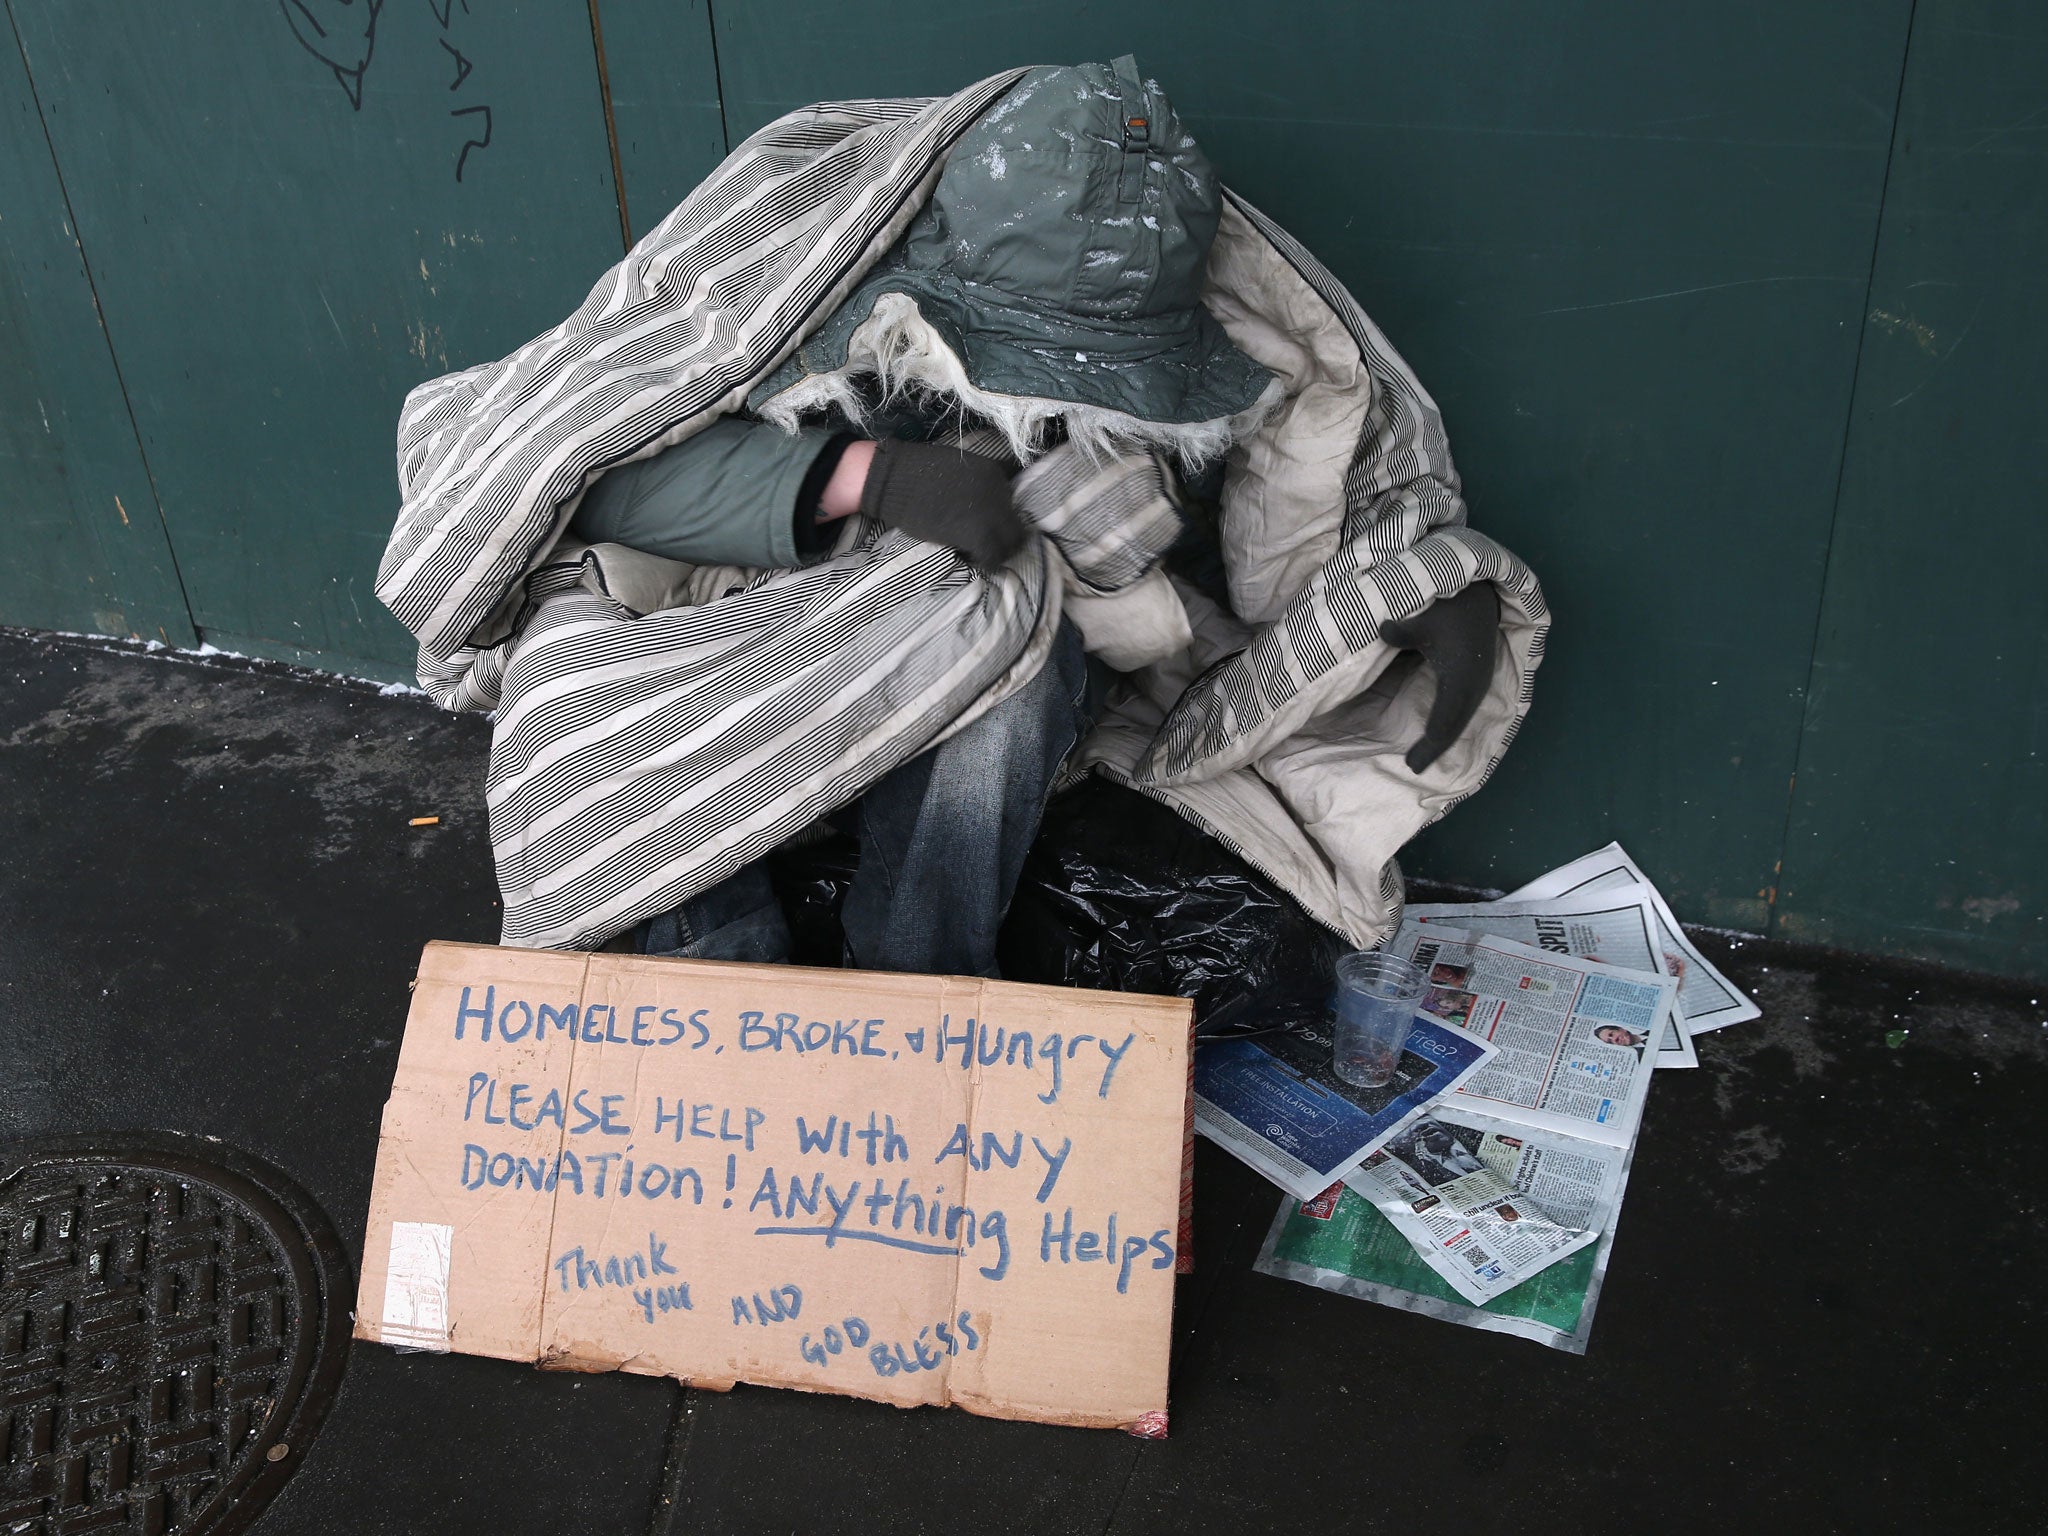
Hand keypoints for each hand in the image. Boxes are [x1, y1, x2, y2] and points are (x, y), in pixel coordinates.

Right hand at [852, 439, 1029, 569]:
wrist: (894, 480)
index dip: (999, 519)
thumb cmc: (916, 472)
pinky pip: (992, 555)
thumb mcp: (958, 468)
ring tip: (979, 555)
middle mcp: (999, 492)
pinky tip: (971, 560)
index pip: (1010, 503)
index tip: (984, 527)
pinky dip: (985, 562)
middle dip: (1003, 538)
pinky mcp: (976, 532)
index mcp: (994, 473)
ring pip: (1009, 543)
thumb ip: (976, 485)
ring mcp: (990, 513)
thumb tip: (981, 507)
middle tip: (987, 547)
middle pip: (1015, 525)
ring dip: (996, 551)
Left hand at [1378, 583, 1498, 772]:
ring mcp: (1480, 682)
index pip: (1444, 722)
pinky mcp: (1478, 678)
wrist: (1479, 594)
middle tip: (1413, 766)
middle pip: (1455, 726)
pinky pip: (1464, 709)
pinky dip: (1450, 723)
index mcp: (1462, 677)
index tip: (1412, 765)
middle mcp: (1475, 685)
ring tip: (1423, 755)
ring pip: (1462, 719)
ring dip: (1444, 737)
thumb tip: (1382, 631)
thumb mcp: (1422, 617)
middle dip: (1435, 748)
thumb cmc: (1449, 606)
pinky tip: (1436, 733)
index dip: (1429, 746)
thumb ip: (1401, 631)